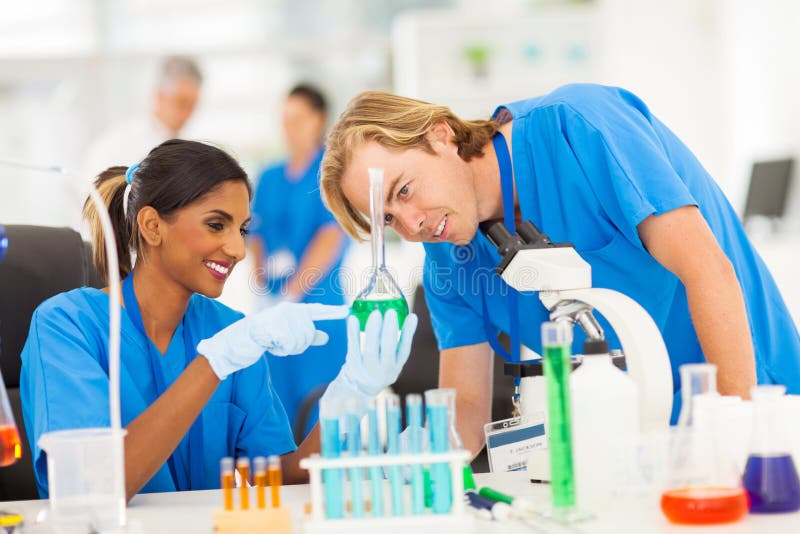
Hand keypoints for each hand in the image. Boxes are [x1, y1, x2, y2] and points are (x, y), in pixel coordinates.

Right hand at [198, 302, 349, 379]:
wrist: (238, 341)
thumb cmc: (264, 338)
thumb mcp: (287, 336)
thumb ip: (307, 336)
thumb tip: (326, 337)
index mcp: (293, 309)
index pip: (317, 310)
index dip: (333, 312)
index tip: (347, 311)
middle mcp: (289, 309)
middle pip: (308, 334)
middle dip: (297, 345)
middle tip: (280, 343)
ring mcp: (280, 316)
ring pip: (299, 341)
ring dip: (287, 349)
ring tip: (273, 342)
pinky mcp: (273, 326)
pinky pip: (288, 345)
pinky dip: (280, 350)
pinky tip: (269, 344)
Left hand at [319, 309, 417, 418]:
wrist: (361, 387)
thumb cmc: (381, 365)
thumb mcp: (395, 359)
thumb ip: (403, 340)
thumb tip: (412, 317)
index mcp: (396, 366)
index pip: (404, 349)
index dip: (408, 333)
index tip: (411, 316)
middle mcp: (383, 369)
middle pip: (388, 349)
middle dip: (389, 330)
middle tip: (391, 311)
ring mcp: (367, 369)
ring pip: (370, 349)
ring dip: (373, 330)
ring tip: (376, 314)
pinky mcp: (353, 365)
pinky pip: (353, 348)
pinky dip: (353, 333)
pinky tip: (354, 319)